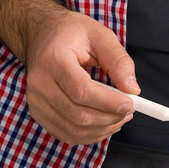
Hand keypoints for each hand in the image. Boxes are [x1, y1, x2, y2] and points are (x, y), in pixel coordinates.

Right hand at [0, 0, 138, 145]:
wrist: (41, 35)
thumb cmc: (71, 32)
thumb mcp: (99, 34)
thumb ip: (118, 60)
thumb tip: (132, 89)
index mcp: (54, 60)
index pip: (81, 91)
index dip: (108, 102)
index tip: (130, 103)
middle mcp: (40, 84)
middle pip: (77, 114)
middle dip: (109, 118)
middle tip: (129, 111)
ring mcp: (36, 101)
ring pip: (72, 129)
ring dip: (101, 129)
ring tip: (120, 118)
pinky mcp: (38, 113)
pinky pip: (65, 133)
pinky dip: (87, 135)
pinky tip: (103, 125)